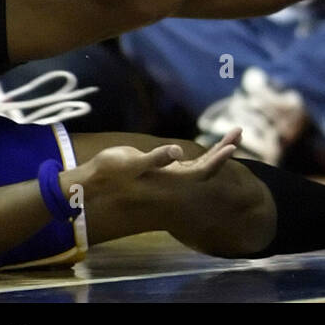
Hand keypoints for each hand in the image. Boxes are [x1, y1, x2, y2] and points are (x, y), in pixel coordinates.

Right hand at [68, 129, 240, 199]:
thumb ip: (153, 160)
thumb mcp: (127, 165)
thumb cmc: (106, 176)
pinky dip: (202, 157)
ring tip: (232, 136)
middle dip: (223, 149)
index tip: (234, 143)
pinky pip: (188, 168)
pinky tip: (207, 150)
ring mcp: (168, 183)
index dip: (219, 158)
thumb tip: (177, 152)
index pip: (202, 171)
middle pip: (206, 169)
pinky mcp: (159, 179)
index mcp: (169, 183)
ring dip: (216, 153)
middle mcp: (173, 185)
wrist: (86, 194)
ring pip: (199, 169)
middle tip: (238, 130)